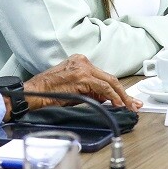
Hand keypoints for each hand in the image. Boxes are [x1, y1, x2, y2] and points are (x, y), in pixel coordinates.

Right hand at [23, 54, 140, 111]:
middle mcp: (83, 62)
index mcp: (80, 62)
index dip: (117, 90)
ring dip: (121, 96)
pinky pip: (102, 87)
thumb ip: (89, 89)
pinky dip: (112, 96)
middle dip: (124, 93)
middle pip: (110, 78)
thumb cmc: (48, 92)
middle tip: (134, 104)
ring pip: (109, 82)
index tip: (126, 100)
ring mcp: (83, 68)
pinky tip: (117, 104)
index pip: (104, 77)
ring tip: (129, 106)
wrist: (33, 93)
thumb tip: (105, 98)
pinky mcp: (82, 77)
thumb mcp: (72, 88)